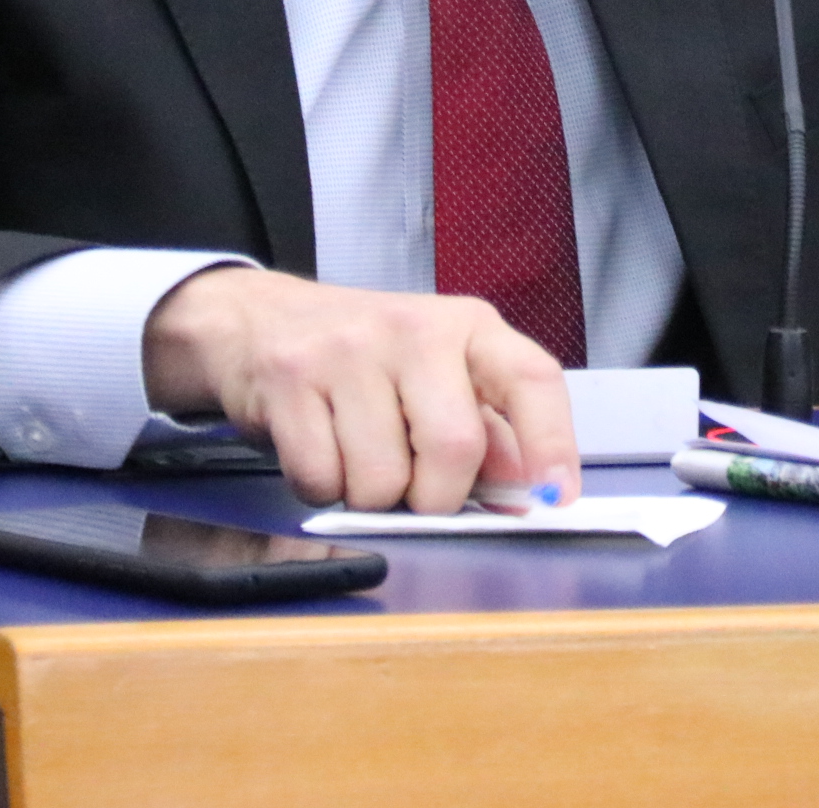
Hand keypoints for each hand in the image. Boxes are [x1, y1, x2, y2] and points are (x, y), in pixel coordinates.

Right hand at [141, 268, 579, 515]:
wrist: (261, 320)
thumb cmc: (367, 360)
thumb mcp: (439, 377)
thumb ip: (487, 431)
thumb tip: (522, 490)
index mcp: (467, 327)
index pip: (530, 377)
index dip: (552, 441)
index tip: (557, 496)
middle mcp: (414, 328)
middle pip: (454, 447)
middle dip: (438, 498)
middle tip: (418, 492)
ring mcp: (348, 350)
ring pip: (382, 480)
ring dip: (372, 498)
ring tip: (360, 459)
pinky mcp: (290, 378)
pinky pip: (321, 479)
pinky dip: (323, 489)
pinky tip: (321, 452)